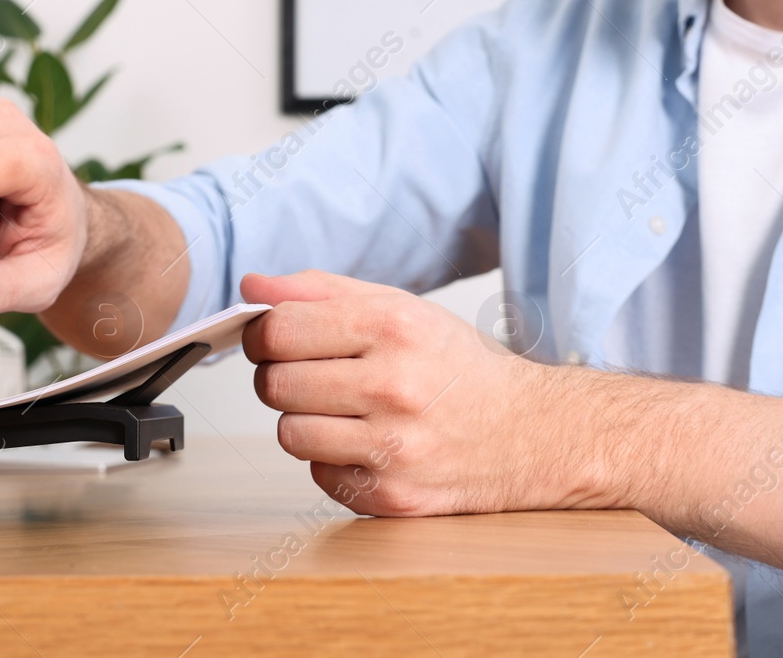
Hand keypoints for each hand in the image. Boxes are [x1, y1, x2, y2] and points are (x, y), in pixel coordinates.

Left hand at [240, 270, 599, 516]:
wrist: (531, 433)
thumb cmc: (457, 367)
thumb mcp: (399, 308)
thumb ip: (320, 291)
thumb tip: (251, 285)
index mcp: (392, 327)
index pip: (277, 330)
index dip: (263, 335)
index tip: (274, 340)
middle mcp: (393, 386)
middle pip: (274, 384)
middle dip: (282, 378)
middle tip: (314, 375)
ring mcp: (393, 447)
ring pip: (289, 433)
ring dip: (305, 421)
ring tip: (343, 410)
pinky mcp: (391, 496)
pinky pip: (319, 474)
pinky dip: (333, 459)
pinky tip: (368, 444)